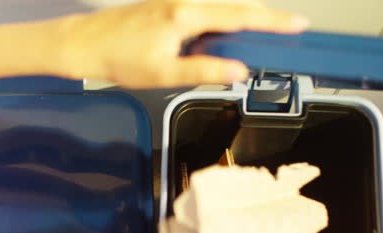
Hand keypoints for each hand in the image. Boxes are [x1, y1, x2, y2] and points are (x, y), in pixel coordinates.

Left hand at [52, 0, 308, 87]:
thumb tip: (239, 72)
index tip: (300, 24)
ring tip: (264, 34)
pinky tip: (223, 36)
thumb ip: (203, 72)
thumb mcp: (163, 74)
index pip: (241, 16)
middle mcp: (183, 0)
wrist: (83, 44)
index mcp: (185, 15)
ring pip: (220, 6)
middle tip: (292, 27)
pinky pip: (205, 9)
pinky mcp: (166, 4)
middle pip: (235, 6)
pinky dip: (222, 19)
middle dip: (265, 17)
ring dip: (243, 18)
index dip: (273, 21)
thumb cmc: (116, 58)